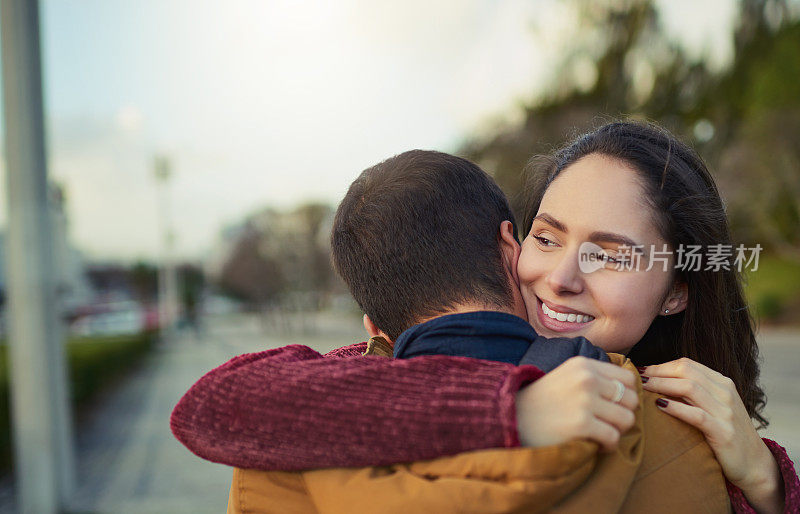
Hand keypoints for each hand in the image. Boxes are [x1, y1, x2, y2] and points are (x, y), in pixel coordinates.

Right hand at [515, 356, 637, 451]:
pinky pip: (614, 437)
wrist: (512, 418)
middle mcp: (586, 378)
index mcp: (583, 364)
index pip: (627, 379)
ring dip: (616, 432)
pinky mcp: (581, 423)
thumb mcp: (566, 376)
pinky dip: (608, 446)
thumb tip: (629, 391)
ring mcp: (584, 400)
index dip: (625, 396)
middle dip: (622, 415)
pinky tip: (594, 445)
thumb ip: (594, 377)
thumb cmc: (542, 401)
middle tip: (606, 424)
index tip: (612, 407)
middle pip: (631, 399)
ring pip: (627, 419)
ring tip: (600, 434)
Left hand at [641, 358, 783, 512]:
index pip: (687, 364)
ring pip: (690, 388)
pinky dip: (676, 408)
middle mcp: (726, 393)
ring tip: (643, 388)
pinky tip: (659, 406)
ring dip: (662, 385)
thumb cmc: (725, 433)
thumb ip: (694, 392)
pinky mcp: (724, 432)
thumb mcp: (714, 407)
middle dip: (658, 372)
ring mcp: (726, 412)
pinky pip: (696, 415)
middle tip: (637, 378)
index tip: (641, 371)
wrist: (754, 464)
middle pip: (686, 372)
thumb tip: (656, 379)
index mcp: (722, 383)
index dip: (661, 365)